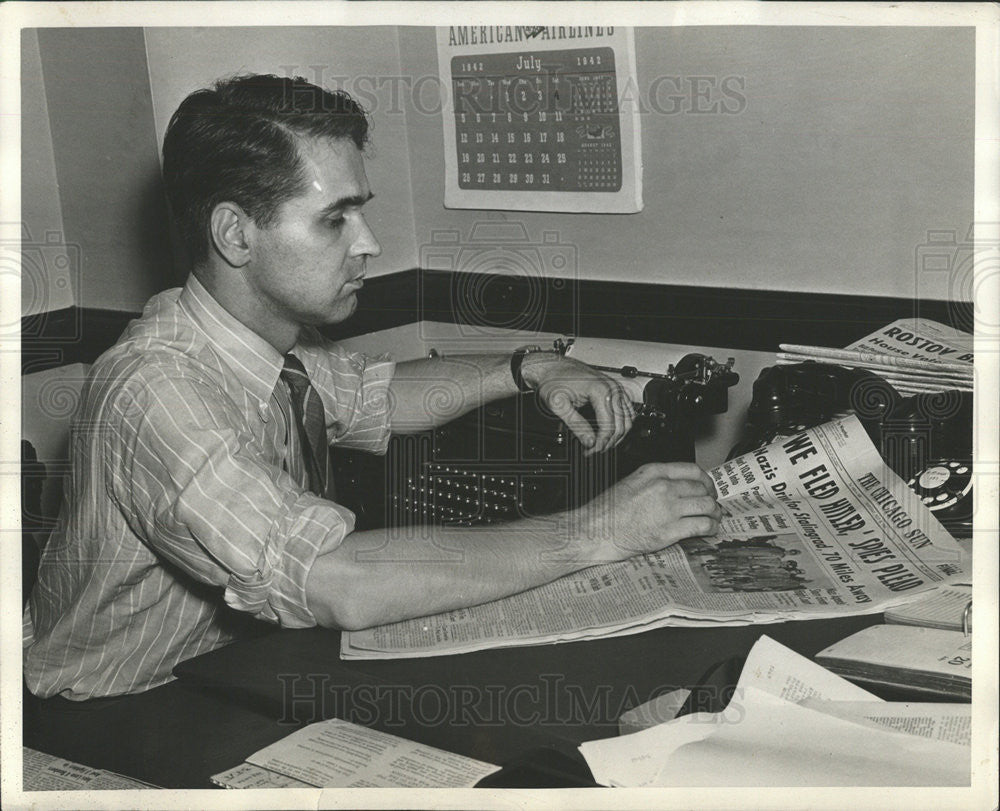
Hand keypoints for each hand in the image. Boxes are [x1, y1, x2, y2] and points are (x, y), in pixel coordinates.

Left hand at [521, 354, 633, 454]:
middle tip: (593, 451)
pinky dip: (621, 425)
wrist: (553, 368)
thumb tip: (589, 441)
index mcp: (600, 390)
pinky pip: (627, 412)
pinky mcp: (616, 390)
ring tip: (601, 444)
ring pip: (628, 420)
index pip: (609, 426)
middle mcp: (612, 388)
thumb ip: (575, 424)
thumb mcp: (559, 405)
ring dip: (617, 436)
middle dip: (608, 442)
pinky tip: (609, 433)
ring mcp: (616, 388)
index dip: (600, 443)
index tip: (590, 451)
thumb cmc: (554, 380)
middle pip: (621, 425)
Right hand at [577, 462, 721, 561]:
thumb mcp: (631, 482)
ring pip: (707, 506)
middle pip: (702, 488)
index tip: (707, 487)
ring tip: (714, 518)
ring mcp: (668, 508)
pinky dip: (711, 528)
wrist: (595, 531)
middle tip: (713, 505)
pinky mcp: (670, 530)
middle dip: (711, 497)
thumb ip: (654, 481)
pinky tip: (710, 530)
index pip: (692, 470)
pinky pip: (702, 525)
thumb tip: (677, 487)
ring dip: (715, 513)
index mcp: (653, 472)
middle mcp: (663, 487)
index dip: (705, 479)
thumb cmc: (607, 511)